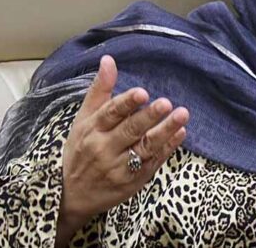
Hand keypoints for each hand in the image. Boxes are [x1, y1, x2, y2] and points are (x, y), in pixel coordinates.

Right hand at [56, 55, 188, 245]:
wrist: (72, 195)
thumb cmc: (80, 149)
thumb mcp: (83, 119)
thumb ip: (100, 90)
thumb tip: (108, 60)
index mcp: (92, 130)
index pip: (109, 114)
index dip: (126, 103)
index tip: (142, 92)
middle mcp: (105, 149)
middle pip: (130, 131)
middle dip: (149, 116)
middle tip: (166, 103)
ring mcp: (120, 167)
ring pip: (145, 148)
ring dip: (165, 131)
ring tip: (182, 115)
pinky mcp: (134, 182)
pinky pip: (154, 162)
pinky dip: (168, 148)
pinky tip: (180, 133)